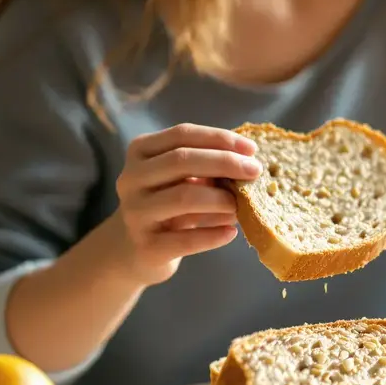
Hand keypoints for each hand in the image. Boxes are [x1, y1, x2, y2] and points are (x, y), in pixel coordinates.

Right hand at [110, 123, 261, 285]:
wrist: (138, 249)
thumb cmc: (169, 205)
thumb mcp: (183, 179)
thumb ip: (208, 167)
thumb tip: (248, 163)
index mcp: (140, 151)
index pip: (182, 134)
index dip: (219, 138)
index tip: (251, 149)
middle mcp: (130, 178)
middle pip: (181, 160)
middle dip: (225, 163)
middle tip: (255, 172)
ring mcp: (135, 213)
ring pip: (183, 197)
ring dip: (221, 199)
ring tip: (242, 206)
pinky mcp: (146, 247)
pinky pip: (187, 239)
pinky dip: (214, 235)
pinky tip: (231, 233)